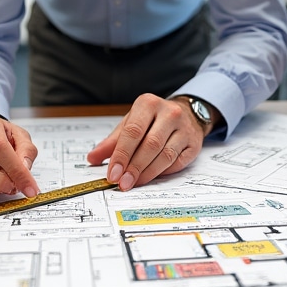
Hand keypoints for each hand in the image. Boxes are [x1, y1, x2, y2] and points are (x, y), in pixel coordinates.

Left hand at [87, 94, 205, 189]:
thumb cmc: (153, 120)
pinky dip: (163, 172)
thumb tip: (92, 158)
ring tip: (134, 183)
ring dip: (148, 173)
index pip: (133, 131)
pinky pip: (177, 162)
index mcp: (148, 104)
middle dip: (134, 167)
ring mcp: (184, 128)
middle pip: (150, 145)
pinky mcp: (194, 143)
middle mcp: (169, 113)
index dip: (122, 155)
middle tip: (123, 183)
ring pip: (165, 155)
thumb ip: (111, 142)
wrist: (187, 113)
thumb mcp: (131, 123)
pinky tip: (152, 177)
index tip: (113, 173)